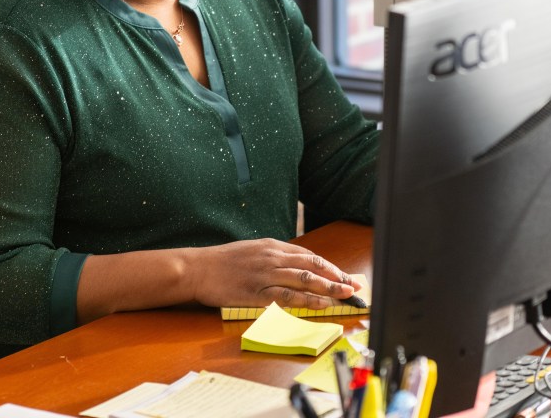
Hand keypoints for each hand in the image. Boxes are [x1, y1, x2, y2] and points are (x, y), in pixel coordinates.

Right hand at [187, 238, 357, 309]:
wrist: (197, 268)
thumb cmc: (222, 262)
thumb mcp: (251, 250)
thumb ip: (273, 256)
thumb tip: (294, 265)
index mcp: (272, 246)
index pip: (309, 255)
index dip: (330, 266)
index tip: (344, 275)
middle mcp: (272, 257)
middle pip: (312, 266)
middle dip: (336, 277)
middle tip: (354, 286)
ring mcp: (265, 275)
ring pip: (304, 280)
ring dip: (328, 288)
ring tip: (345, 295)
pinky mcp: (256, 292)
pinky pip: (287, 297)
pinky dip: (306, 301)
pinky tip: (320, 305)